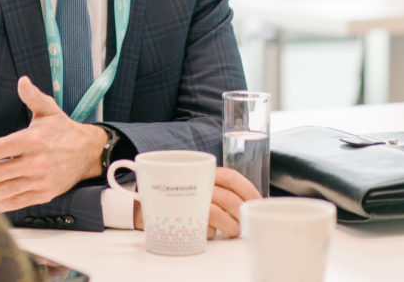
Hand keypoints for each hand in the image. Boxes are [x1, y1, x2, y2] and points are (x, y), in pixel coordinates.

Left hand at [0, 76, 106, 211]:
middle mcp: (35, 163)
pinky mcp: (42, 195)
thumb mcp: (49, 110)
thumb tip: (22, 81)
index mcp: (32, 141)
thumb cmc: (63, 130)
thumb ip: (33, 96)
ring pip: (2, 190)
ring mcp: (39, 182)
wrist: (88, 153)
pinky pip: (15, 203)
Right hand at [131, 167, 261, 238]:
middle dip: (241, 213)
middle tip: (243, 221)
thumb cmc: (178, 193)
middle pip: (229, 198)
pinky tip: (208, 231)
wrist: (145, 204)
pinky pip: (203, 227)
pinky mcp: (180, 216)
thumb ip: (217, 186)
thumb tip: (250, 201)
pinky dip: (210, 232)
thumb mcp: (197, 182)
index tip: (258, 201)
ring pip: (218, 214)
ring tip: (233, 231)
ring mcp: (189, 200)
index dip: (248, 190)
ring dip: (231, 226)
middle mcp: (197, 183)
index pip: (232, 177)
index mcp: (204, 172)